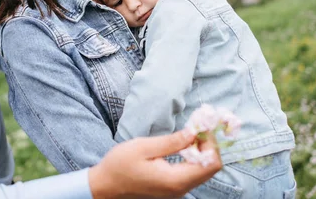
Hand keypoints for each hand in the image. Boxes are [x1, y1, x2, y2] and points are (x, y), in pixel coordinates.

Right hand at [89, 130, 221, 198]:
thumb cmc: (119, 165)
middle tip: (198, 125)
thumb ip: (172, 141)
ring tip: (191, 131)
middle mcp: (180, 189)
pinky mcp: (172, 188)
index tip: (202, 125)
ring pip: (203, 170)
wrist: (104, 186)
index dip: (211, 142)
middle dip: (209, 144)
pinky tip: (183, 144)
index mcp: (175, 180)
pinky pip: (192, 172)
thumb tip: (195, 132)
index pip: (210, 163)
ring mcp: (177, 190)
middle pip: (210, 168)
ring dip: (202, 149)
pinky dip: (194, 156)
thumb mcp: (144, 147)